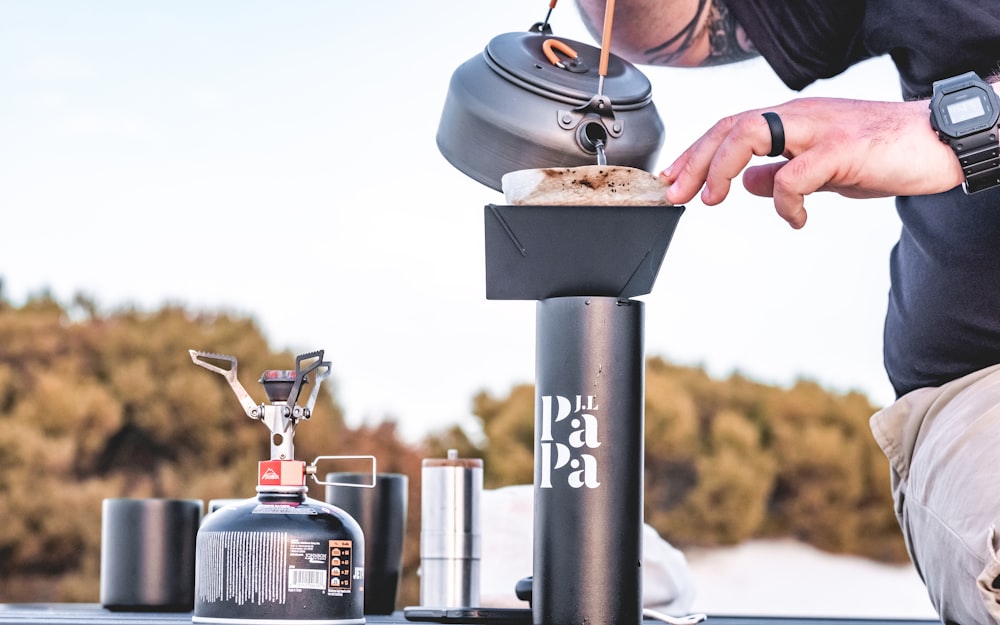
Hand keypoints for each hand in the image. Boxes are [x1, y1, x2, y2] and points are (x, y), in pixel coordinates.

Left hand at [661, 97, 964, 227]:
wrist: (940, 141)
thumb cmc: (884, 153)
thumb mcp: (823, 168)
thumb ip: (784, 174)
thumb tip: (749, 185)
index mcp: (792, 120)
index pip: (729, 128)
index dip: (696, 153)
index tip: (671, 181)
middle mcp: (800, 117)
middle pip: (730, 126)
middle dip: (694, 161)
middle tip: (673, 194)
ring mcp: (820, 129)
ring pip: (751, 132)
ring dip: (721, 166)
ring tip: (710, 198)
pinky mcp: (843, 148)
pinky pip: (796, 173)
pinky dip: (786, 201)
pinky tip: (796, 219)